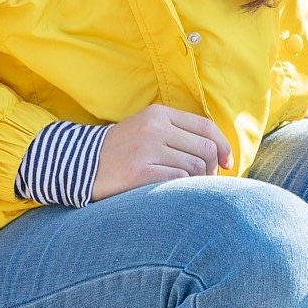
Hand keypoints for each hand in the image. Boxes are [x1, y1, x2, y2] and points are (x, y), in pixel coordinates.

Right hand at [91, 104, 231, 198]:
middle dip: (213, 168)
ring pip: (194, 167)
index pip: (205, 127)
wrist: (79, 163)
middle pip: (204, 149)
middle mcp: (154, 128)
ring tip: (189, 188)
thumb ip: (179, 134)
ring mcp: (146, 150)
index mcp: (159, 114)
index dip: (223, 146)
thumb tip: (219, 155)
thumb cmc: (121, 151)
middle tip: (207, 181)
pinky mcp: (139, 173)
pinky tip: (175, 193)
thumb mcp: (147, 130)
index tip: (228, 163)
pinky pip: (178, 181)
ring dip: (198, 182)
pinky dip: (183, 189)